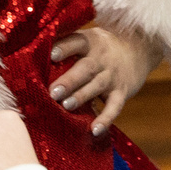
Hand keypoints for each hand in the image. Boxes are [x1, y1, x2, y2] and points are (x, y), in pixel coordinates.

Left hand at [49, 23, 158, 137]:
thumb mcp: (88, 39)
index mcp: (90, 42)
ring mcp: (113, 76)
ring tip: (66, 106)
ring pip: (97, 86)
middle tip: (53, 92)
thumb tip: (31, 55)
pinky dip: (106, 119)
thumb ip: (66, 46)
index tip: (52, 54)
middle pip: (85, 68)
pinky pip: (115, 106)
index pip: (77, 42)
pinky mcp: (122, 91)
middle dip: (69, 80)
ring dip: (81, 96)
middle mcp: (101, 59)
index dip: (65, 48)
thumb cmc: (101, 47)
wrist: (140, 48)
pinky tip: (95, 130)